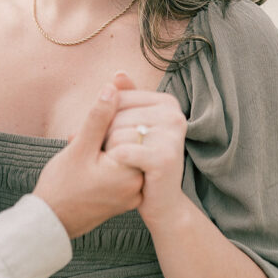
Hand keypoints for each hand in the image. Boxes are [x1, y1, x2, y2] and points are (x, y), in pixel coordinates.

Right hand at [33, 82, 143, 238]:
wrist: (49, 222)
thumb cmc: (61, 185)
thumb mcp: (79, 147)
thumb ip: (99, 117)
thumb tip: (114, 87)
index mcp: (130, 171)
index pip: (132, 129)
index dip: (111, 123)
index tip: (89, 136)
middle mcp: (137, 185)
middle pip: (131, 142)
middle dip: (108, 135)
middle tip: (84, 148)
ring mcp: (132, 194)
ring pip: (126, 155)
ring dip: (107, 148)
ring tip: (85, 159)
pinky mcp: (125, 199)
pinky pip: (122, 170)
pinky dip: (108, 162)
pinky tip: (88, 167)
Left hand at [104, 73, 189, 230]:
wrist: (162, 204)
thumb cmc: (142, 162)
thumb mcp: (134, 127)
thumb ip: (127, 100)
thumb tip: (118, 73)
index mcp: (167, 103)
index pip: (117, 98)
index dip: (104, 118)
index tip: (107, 137)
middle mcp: (174, 115)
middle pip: (115, 115)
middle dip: (103, 137)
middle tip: (111, 155)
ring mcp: (172, 135)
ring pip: (115, 133)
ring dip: (107, 152)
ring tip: (118, 164)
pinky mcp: (165, 157)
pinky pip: (120, 152)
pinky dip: (113, 163)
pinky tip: (120, 170)